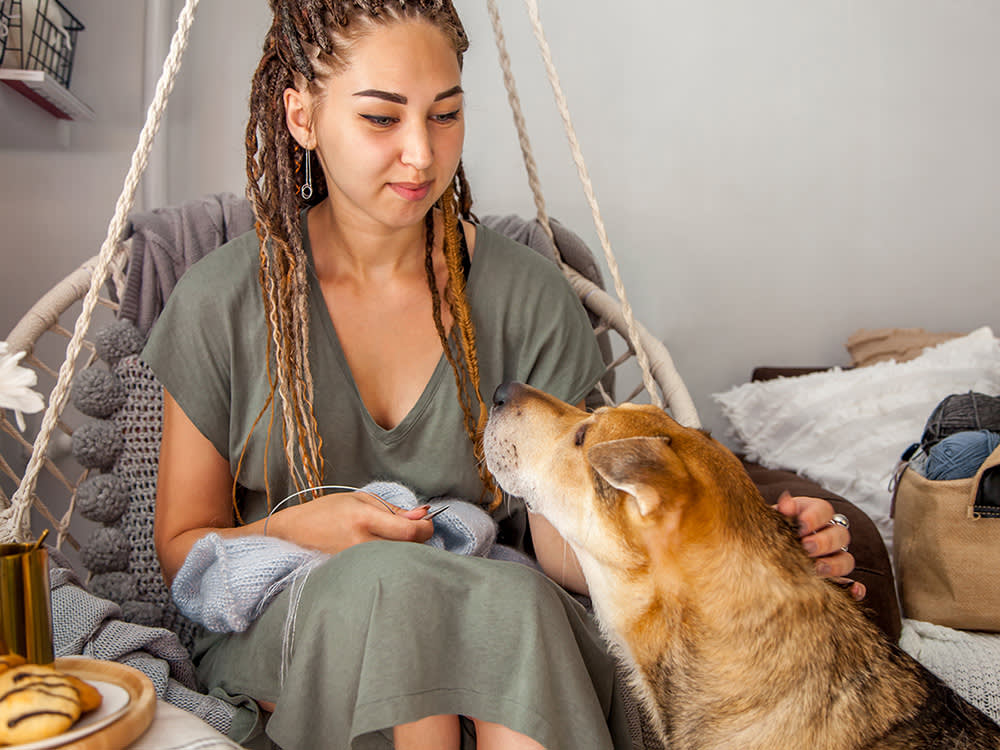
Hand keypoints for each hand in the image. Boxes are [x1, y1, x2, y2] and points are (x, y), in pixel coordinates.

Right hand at [267, 490, 433, 554]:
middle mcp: (361, 543)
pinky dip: (391, 559)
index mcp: (364, 519)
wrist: (295, 532)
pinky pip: (384, 567)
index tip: (427, 522)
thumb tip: (424, 515)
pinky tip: (382, 550)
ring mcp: (357, 562)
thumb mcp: (362, 499)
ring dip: (405, 549)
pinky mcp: (353, 573)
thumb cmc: (328, 510)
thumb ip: (394, 510)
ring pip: (398, 560)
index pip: (409, 531)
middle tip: (411, 529)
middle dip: (418, 538)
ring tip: (392, 538)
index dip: (426, 527)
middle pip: (408, 548)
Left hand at [775, 492, 864, 600]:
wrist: (760, 550)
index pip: (824, 510)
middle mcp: (828, 534)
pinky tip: (853, 591)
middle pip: (840, 534)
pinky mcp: (834, 579)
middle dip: (824, 541)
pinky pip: (851, 584)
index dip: (816, 517)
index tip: (801, 524)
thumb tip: (786, 502)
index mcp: (812, 514)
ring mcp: (833, 557)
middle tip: (806, 548)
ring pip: (847, 559)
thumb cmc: (768, 531)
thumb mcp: (772, 518)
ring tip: (817, 569)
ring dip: (835, 564)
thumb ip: (781, 510)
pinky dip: (855, 588)